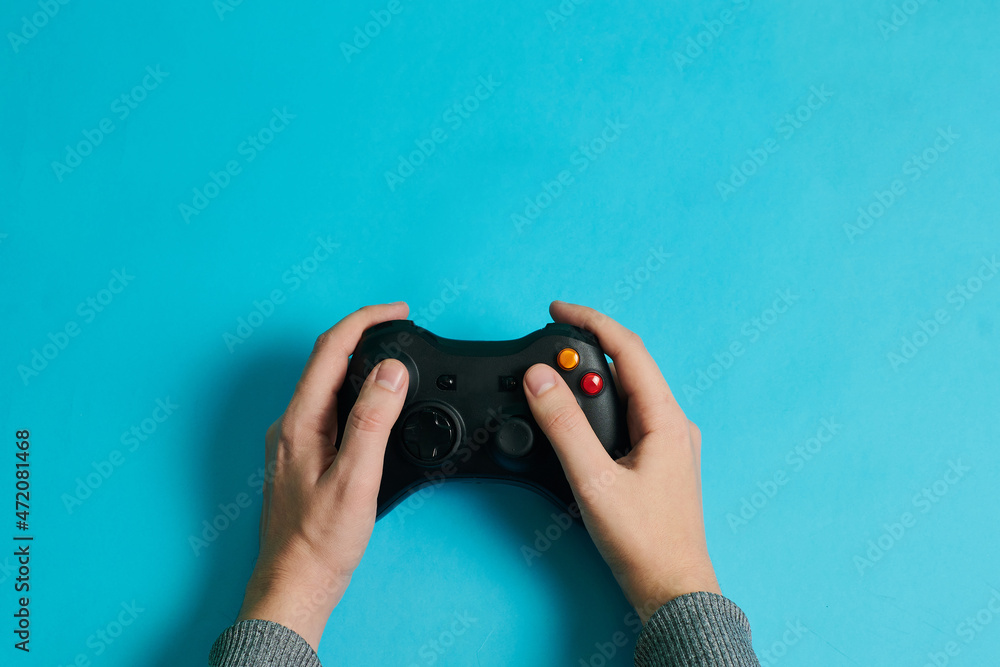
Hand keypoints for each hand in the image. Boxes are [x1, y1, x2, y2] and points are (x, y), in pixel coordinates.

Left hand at [236, 303, 410, 648]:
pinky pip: (327, 407)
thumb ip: (372, 421)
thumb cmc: (320, 542)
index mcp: (299, 422)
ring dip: (358, 363)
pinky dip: (353, 391)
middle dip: (363, 335)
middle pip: (324, 360)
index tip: (397, 311)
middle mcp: (290, 425)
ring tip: (392, 358)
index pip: (329, 349)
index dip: (364, 321)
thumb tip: (390, 372)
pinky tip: (372, 403)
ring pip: (326, 384)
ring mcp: (292, 440)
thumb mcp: (355, 479)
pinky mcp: (301, 456)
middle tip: (399, 327)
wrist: (295, 585)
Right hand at [522, 301, 720, 622]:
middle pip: (627, 367)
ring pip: (627, 392)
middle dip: (587, 349)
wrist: (671, 591)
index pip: (629, 348)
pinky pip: (628, 415)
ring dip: (592, 379)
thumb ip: (563, 425)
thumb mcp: (594, 480)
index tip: (557, 310)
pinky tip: (579, 417)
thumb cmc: (645, 543)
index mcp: (667, 420)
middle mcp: (673, 425)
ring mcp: (668, 443)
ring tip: (555, 379)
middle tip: (547, 347)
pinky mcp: (658, 461)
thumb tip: (540, 379)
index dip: (591, 322)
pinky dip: (600, 405)